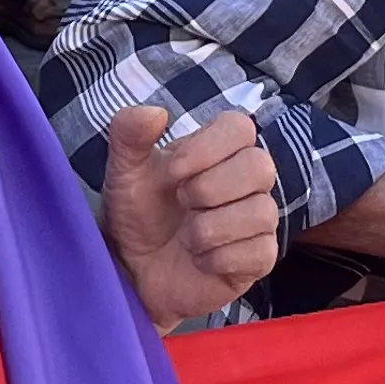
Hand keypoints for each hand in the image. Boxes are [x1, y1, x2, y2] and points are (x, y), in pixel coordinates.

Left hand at [100, 105, 280, 323]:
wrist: (134, 272)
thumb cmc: (136, 216)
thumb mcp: (124, 172)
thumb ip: (129, 134)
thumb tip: (156, 112)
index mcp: (217, 152)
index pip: (240, 127)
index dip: (208, 147)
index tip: (173, 171)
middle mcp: (245, 182)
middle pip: (260, 165)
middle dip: (210, 188)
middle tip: (182, 203)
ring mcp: (257, 220)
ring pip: (260, 211)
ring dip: (210, 228)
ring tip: (187, 238)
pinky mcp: (260, 259)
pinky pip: (259, 251)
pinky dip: (219, 258)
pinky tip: (199, 260)